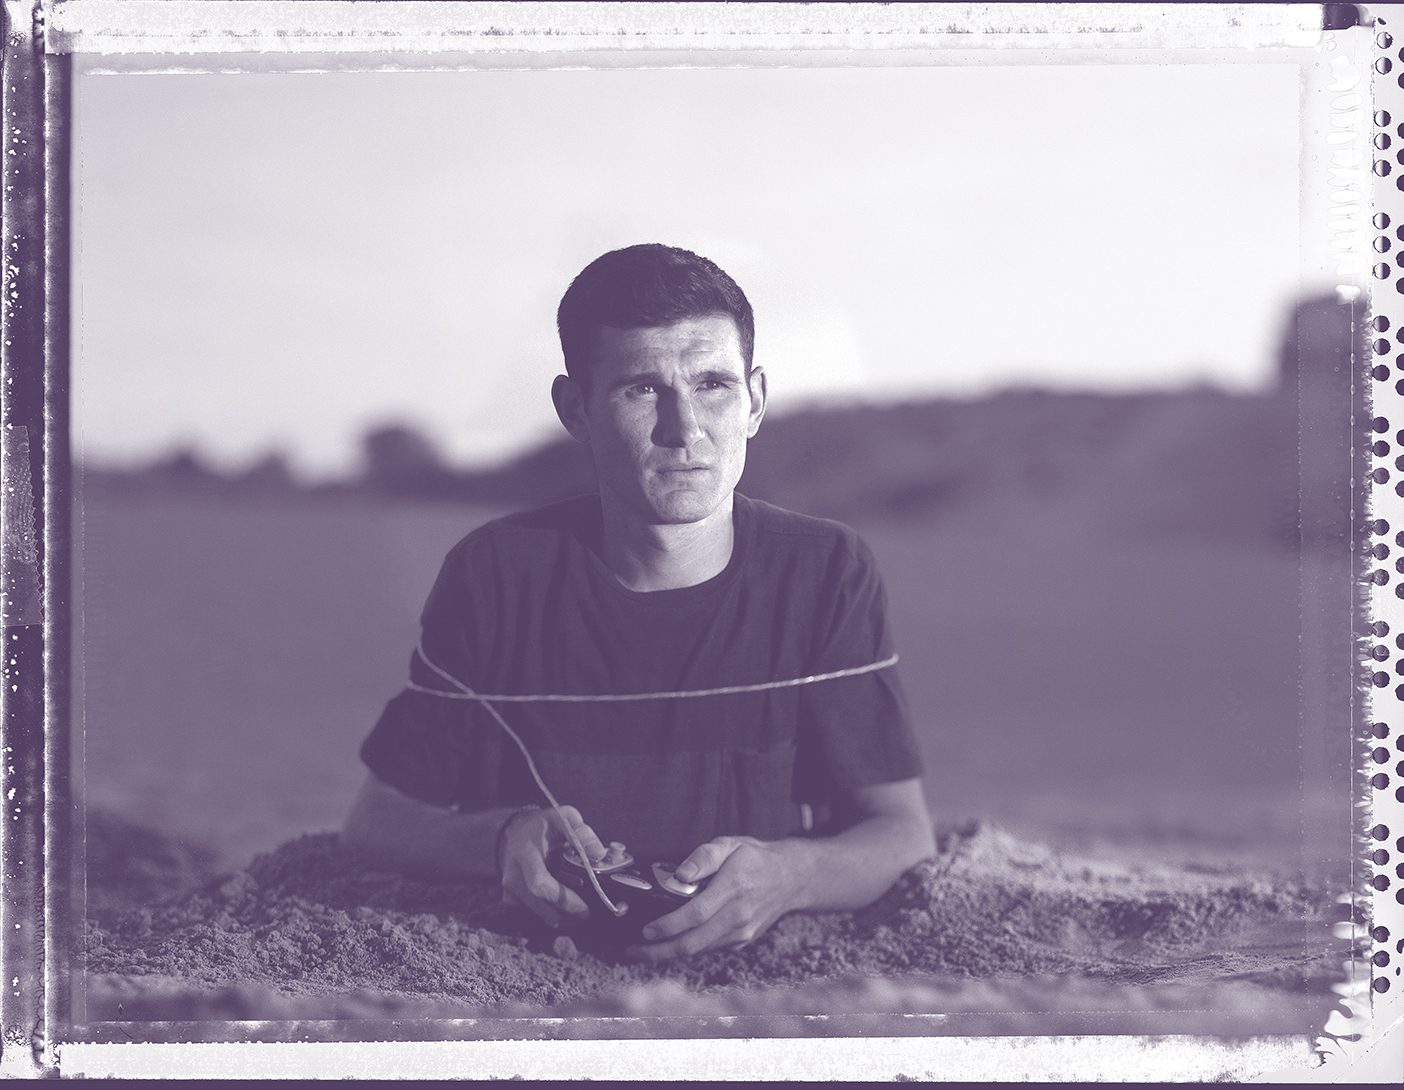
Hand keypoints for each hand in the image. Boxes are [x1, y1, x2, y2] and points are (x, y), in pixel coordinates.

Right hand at [498, 805, 606, 928]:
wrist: (514, 833)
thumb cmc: (543, 827)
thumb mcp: (563, 818)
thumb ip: (581, 832)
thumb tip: (598, 853)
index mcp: (525, 853)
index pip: (539, 883)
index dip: (563, 899)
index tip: (584, 906)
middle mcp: (513, 875)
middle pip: (540, 905)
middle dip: (567, 913)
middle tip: (588, 912)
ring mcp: (509, 890)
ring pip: (538, 913)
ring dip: (561, 916)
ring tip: (580, 909)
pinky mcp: (511, 900)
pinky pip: (535, 913)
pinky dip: (552, 913)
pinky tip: (564, 905)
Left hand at [626, 836, 814, 961]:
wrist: (790, 878)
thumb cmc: (754, 857)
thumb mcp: (730, 844)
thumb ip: (704, 856)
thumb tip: (681, 874)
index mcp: (734, 888)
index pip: (696, 914)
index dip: (668, 925)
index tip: (645, 930)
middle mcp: (739, 916)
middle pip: (693, 943)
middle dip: (659, 951)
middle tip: (631, 951)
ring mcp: (742, 933)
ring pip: (699, 951)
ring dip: (669, 955)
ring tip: (643, 951)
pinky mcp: (742, 941)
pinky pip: (709, 949)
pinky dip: (687, 950)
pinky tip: (668, 945)